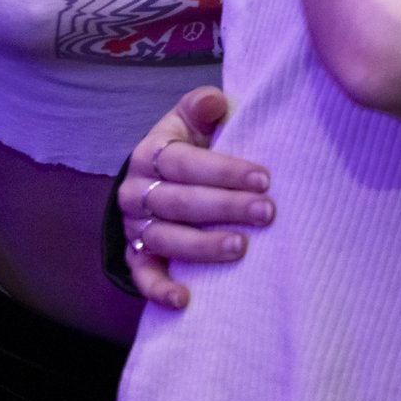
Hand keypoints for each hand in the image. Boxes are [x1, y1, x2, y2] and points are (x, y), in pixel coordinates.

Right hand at [118, 86, 274, 308]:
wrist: (154, 179)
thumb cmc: (186, 146)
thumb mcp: (190, 120)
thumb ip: (202, 107)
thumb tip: (214, 101)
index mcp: (150, 154)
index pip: (185, 163)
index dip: (224, 171)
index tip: (264, 178)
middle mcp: (135, 191)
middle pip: (180, 202)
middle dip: (226, 207)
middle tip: (267, 212)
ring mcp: (134, 227)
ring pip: (166, 238)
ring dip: (203, 246)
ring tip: (241, 247)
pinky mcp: (135, 255)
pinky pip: (143, 275)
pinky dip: (160, 290)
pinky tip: (184, 300)